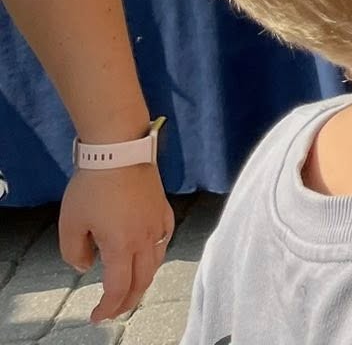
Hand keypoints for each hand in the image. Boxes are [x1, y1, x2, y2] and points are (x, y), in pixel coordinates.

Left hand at [58, 164, 172, 321]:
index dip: (108, 307)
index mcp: (121, 246)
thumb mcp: (70, 224)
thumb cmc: (92, 186)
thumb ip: (74, 252)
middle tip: (114, 310)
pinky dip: (156, 254)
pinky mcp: (162, 209)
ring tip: (131, 286)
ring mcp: (157, 224)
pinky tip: (150, 251)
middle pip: (142, 281)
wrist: (119, 151)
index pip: (118, 288)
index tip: (97, 316)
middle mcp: (144, 239)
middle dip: (128, 301)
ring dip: (143, 280)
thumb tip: (86, 264)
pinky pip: (164, 239)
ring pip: (156, 262)